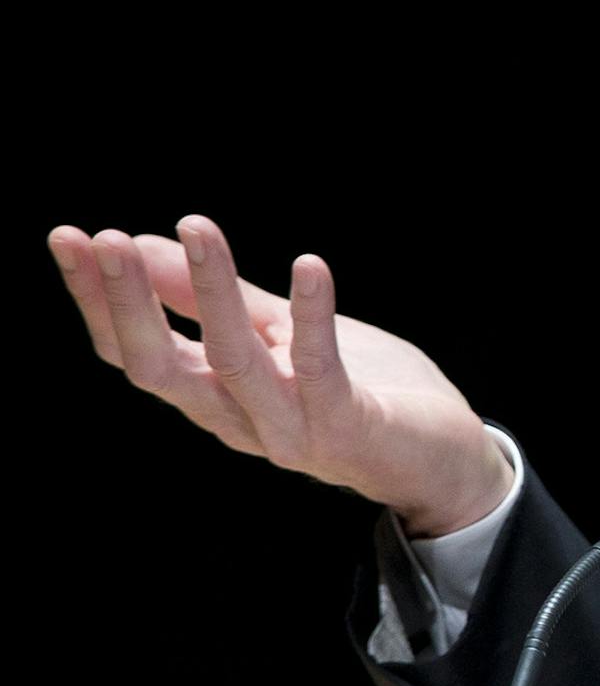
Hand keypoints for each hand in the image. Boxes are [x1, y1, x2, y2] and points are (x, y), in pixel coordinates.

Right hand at [49, 214, 513, 537]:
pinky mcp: (344, 424)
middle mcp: (237, 418)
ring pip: (232, 362)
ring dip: (210, 292)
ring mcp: (288, 427)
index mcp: (213, 396)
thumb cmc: (360, 389)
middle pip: (159, 365)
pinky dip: (312, 316)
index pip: (133, 350)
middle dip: (126, 301)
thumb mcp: (279, 334)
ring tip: (197, 227)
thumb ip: (218, 300)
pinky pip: (320, 367)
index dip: (98, 298)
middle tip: (103, 238)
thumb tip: (149, 246)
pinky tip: (308, 264)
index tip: (69, 237)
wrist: (444, 458)